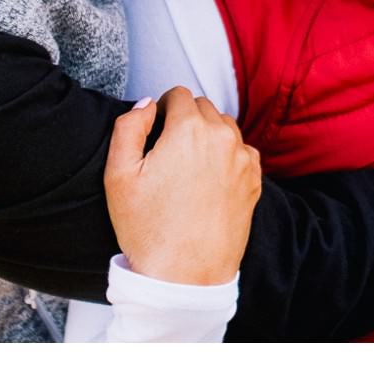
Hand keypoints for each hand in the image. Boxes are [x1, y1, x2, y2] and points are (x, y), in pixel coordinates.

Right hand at [104, 87, 261, 285]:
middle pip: (203, 107)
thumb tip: (148, 104)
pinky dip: (227, 156)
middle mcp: (223, 137)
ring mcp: (244, 159)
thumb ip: (128, 126)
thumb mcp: (118, 175)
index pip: (178, 95)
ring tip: (187, 168)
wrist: (185, 277)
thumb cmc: (148, 229)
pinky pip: (242, 151)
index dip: (162, 110)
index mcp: (189, 129)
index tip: (154, 133)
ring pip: (224, 127)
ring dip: (207, 136)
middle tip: (167, 154)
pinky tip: (209, 181)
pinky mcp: (255, 181)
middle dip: (185, 121)